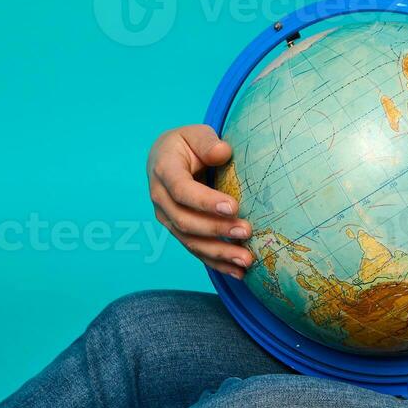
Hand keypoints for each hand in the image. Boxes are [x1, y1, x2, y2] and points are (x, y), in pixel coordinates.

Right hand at [146, 124, 252, 279]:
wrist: (168, 157)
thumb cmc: (187, 144)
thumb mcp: (196, 134)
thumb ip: (208, 142)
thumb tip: (222, 152)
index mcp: (164, 171)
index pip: (182, 190)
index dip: (206, 201)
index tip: (234, 207)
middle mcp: (161, 198)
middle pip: (186, 221)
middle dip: (217, 229)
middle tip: (246, 232)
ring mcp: (168, 218)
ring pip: (190, 241)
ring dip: (219, 253)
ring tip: (247, 259)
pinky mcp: (179, 231)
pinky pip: (196, 251)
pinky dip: (217, 264)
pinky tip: (238, 273)